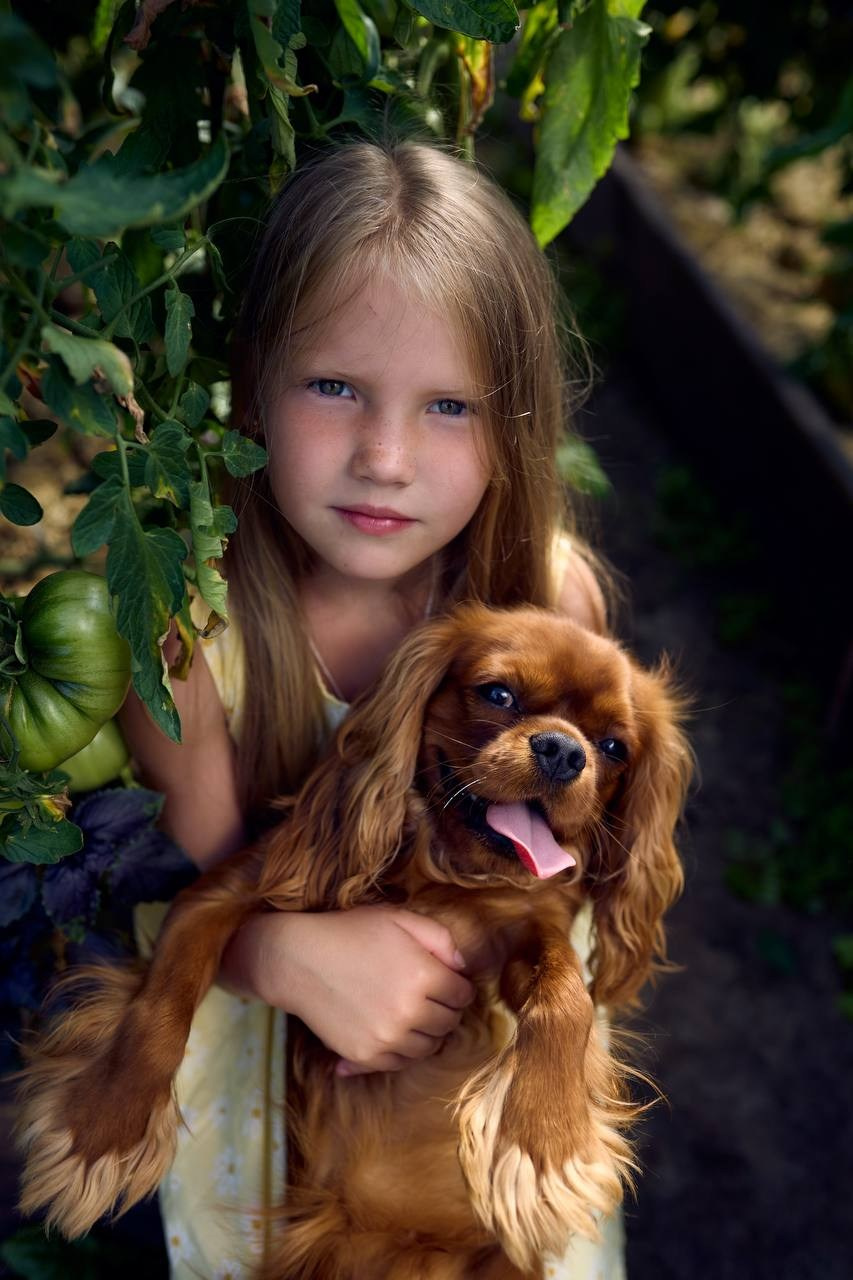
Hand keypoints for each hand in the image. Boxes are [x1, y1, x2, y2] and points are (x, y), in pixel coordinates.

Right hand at [223, 906, 474, 1075]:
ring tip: (413, 1013)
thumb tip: (463, 967)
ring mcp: (386, 1038)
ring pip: (429, 1047)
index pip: (463, 994)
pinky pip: (400, 1063)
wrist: (299, 960)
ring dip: (428, 1032)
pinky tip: (394, 1031)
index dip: (458, 985)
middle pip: (449, 1023)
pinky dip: (404, 1050)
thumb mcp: (399, 919)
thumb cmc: (350, 932)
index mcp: (423, 976)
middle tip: (430, 996)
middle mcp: (409, 1012)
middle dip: (446, 1008)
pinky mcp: (365, 1055)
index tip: (447, 980)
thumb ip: (440, 939)